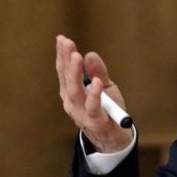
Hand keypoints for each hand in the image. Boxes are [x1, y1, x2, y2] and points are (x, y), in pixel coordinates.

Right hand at [56, 35, 133, 152]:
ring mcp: (81, 114)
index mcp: (71, 93)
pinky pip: (93, 108)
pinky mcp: (96, 122)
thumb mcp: (105, 87)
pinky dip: (94, 95)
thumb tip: (90, 55)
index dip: (62, 55)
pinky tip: (97, 82)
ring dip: (75, 74)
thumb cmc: (107, 110)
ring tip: (77, 57)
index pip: (64, 71)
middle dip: (66, 60)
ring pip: (75, 93)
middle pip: (66, 80)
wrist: (114, 138)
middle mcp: (72, 103)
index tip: (62, 38)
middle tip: (67, 43)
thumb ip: (98, 72)